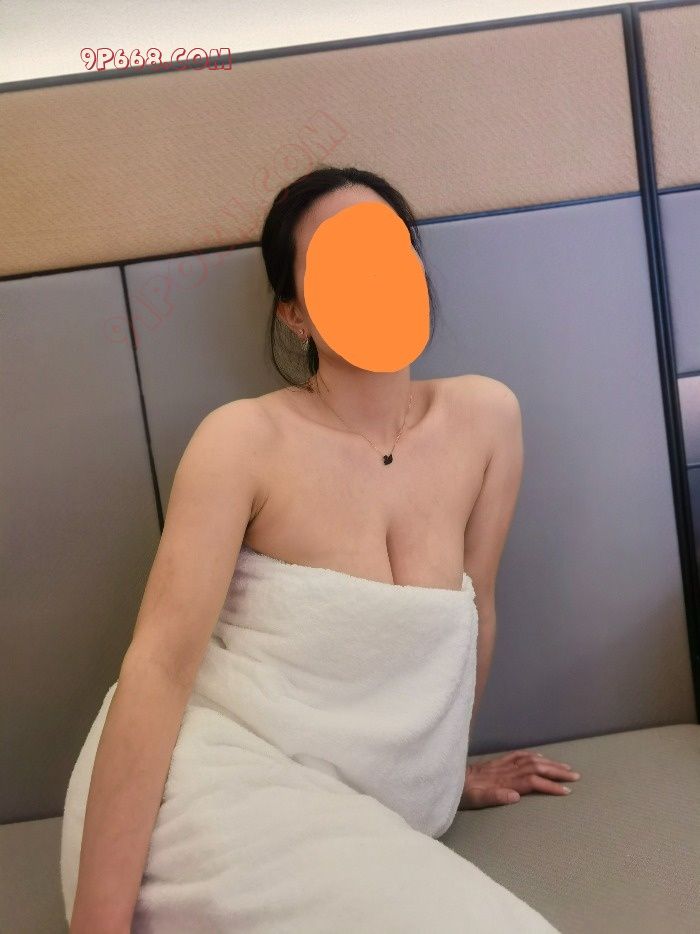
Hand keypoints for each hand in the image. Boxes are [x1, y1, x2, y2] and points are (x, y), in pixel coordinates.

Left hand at [458, 749, 580, 808]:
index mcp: (502, 780)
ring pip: (530, 760)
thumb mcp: (474, 799)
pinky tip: (540, 757)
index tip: (566, 791)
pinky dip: (532, 755)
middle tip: (575, 776)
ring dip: (549, 763)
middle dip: (556, 771)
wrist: (446, 778)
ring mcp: (501, 764)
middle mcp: (504, 770)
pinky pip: (518, 755)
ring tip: (565, 767)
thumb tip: (516, 796)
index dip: (549, 785)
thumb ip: (494, 796)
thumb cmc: (461, 794)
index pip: (532, 781)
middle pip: (535, 767)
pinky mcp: (496, 762)